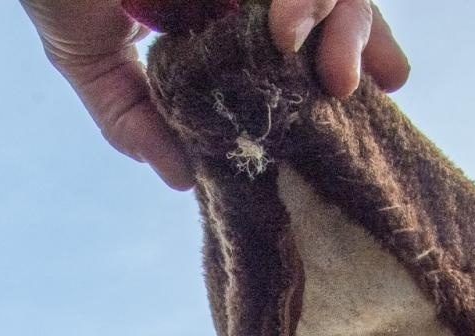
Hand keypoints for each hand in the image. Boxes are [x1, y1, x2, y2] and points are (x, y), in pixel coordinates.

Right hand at [19, 0, 409, 190]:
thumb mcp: (90, 58)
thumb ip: (131, 117)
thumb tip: (181, 178)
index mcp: (221, 1)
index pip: (303, 29)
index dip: (347, 51)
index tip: (385, 86)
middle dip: (359, 38)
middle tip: (346, 88)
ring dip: (341, 20)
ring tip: (328, 71)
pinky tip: (287, 30)